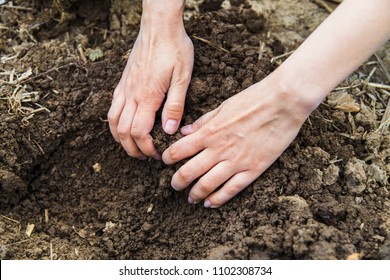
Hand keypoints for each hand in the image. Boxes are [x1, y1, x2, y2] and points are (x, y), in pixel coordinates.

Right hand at [108, 2, 193, 159]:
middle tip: (145, 156)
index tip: (157, 155)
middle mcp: (131, 95)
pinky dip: (115, 123)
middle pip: (123, 132)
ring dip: (121, 139)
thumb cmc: (174, 49)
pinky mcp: (123, 82)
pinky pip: (112, 107)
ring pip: (113, 121)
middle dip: (132, 149)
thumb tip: (168, 131)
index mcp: (147, 97)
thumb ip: (175, 106)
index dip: (147, 148)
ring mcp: (124, 88)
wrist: (158, 26)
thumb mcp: (183, 78)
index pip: (139, 133)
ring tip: (133, 146)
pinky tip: (124, 125)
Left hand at [162, 73, 317, 207]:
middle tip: (174, 185)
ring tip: (190, 198)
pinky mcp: (253, 169)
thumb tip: (184, 132)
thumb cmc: (253, 99)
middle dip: (177, 182)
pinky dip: (218, 199)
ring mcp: (236, 161)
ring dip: (195, 193)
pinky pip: (231, 189)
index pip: (178, 150)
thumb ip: (203, 122)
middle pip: (189, 172)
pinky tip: (210, 203)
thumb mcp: (223, 106)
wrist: (283, 102)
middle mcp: (219, 149)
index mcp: (209, 132)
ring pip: (207, 184)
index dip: (168, 158)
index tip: (165, 162)